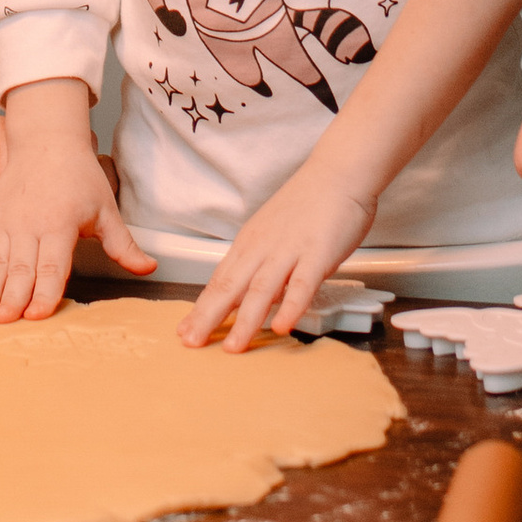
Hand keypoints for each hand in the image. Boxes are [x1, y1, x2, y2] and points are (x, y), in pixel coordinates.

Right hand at [0, 125, 154, 323]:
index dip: (44, 293)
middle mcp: (29, 224)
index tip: (36, 315)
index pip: (52, 266)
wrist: (45, 139)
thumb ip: (123, 244)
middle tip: (3, 324)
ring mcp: (6, 221)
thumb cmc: (77, 173)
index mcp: (60, 224)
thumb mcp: (105, 208)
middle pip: (20, 268)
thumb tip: (149, 268)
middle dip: (11, 299)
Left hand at [179, 157, 374, 351]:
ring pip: (261, 290)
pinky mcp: (317, 253)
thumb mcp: (271, 233)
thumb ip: (258, 264)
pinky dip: (290, 306)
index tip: (184, 331)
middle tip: (191, 343)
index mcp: (249, 244)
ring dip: (246, 320)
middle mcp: (263, 248)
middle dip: (209, 317)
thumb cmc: (307, 205)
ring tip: (232, 347)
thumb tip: (245, 296)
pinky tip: (282, 327)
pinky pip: (302, 284)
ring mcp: (289, 251)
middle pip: (230, 286)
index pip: (219, 280)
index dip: (201, 308)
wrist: (337, 174)